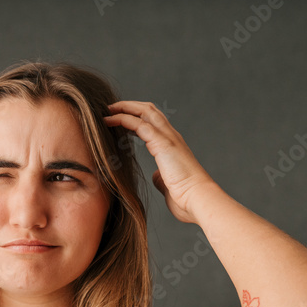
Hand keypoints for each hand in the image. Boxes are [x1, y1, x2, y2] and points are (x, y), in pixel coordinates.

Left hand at [103, 100, 216, 223]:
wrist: (199, 200)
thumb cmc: (186, 198)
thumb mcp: (169, 185)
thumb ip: (161, 178)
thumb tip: (156, 176)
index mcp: (173, 146)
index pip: (154, 122)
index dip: (137, 117)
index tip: (119, 120)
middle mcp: (172, 137)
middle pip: (150, 110)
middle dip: (129, 106)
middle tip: (110, 109)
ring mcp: (168, 138)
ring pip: (145, 111)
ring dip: (125, 108)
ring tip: (107, 110)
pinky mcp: (163, 144)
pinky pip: (139, 124)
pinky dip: (123, 119)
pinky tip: (110, 121)